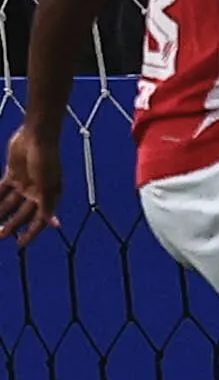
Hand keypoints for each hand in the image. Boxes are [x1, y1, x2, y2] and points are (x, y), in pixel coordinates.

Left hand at [0, 119, 59, 241]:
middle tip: (0, 235)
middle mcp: (37, 192)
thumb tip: (52, 223)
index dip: (31, 232)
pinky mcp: (12, 175)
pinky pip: (1, 191)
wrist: (37, 136)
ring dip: (0, 214)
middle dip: (11, 225)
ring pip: (9, 204)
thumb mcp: (47, 185)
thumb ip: (47, 205)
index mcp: (49, 196)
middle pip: (22, 213)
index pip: (40, 219)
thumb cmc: (46, 159)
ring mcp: (24, 184)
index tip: (20, 244)